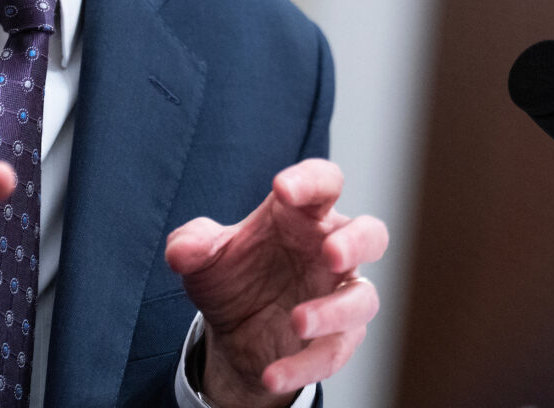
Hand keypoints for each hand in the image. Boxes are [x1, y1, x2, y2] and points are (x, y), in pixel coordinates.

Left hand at [164, 159, 387, 406]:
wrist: (233, 332)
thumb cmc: (232, 275)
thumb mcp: (201, 257)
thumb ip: (191, 244)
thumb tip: (182, 251)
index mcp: (301, 215)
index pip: (323, 182)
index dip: (310, 180)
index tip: (281, 189)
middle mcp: (329, 249)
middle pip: (371, 234)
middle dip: (356, 242)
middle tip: (331, 253)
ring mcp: (338, 294)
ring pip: (362, 298)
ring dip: (335, 311)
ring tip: (297, 321)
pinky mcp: (338, 338)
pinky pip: (335, 351)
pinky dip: (305, 365)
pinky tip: (272, 374)